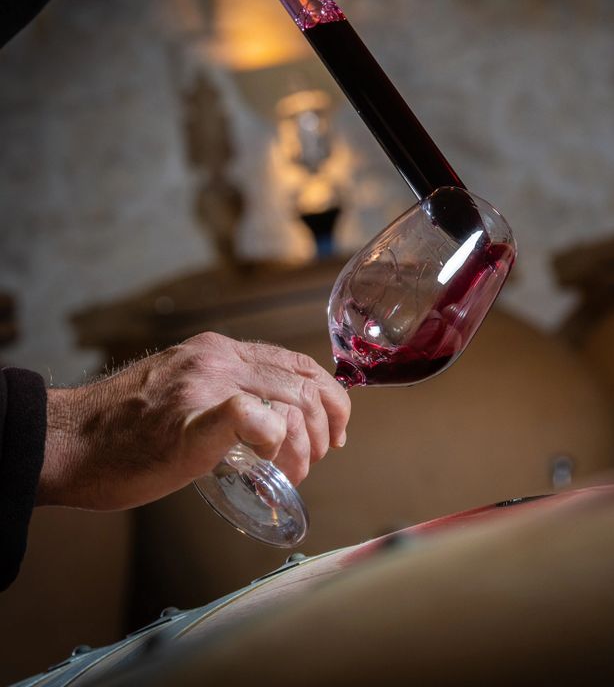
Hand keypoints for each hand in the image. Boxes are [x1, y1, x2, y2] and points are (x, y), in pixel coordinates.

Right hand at [37, 332, 350, 510]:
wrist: (66, 442)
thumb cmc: (124, 430)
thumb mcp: (186, 392)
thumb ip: (225, 392)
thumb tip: (271, 422)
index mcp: (219, 350)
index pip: (296, 362)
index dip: (329, 397)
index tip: (336, 430)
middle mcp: (217, 358)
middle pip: (304, 384)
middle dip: (325, 428)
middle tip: (314, 461)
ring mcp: (203, 385)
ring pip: (290, 403)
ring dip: (304, 446)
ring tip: (290, 473)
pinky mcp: (189, 420)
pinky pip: (250, 415)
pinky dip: (274, 439)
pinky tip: (268, 460)